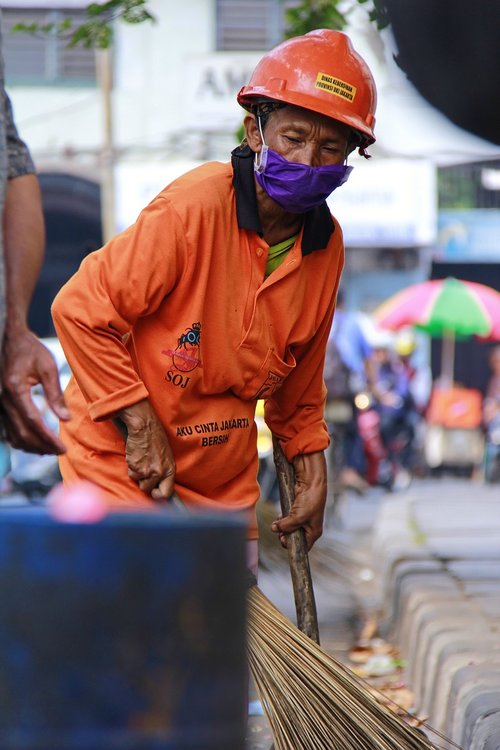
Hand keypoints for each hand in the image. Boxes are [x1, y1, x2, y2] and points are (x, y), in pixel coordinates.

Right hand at [1, 330, 68, 453]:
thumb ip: (55, 394)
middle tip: (60, 451)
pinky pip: (8, 429)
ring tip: (50, 450)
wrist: (10, 339)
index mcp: (15, 390)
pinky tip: (35, 442)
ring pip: (13, 435)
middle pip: (22, 433)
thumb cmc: (30, 350)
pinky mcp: (0, 405)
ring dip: (32, 446)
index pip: (33, 422)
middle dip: (42, 446)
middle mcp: (3, 400)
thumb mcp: (48, 367)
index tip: (62, 447)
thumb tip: (66, 418)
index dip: (48, 438)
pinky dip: (21, 439)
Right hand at [118, 399, 174, 500]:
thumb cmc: (155, 438)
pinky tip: (136, 456)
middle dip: (145, 484)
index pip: (167, 493)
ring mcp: (147, 471)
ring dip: (138, 474)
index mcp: (170, 469)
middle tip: (145, 472)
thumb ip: (164, 470)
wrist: (144, 426)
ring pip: (139, 482)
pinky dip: (132, 467)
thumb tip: (160, 484)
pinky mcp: (135, 467)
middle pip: (148, 490)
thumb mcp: (166, 456)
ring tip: (141, 460)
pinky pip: (131, 474)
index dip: (159, 495)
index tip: (155, 492)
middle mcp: (159, 472)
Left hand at [271, 451, 326, 549]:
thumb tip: (274, 529)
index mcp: (314, 532)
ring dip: (282, 527)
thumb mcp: (298, 517)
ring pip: (289, 528)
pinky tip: (279, 516)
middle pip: (294, 537)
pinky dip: (282, 519)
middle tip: (279, 532)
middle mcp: (308, 526)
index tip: (283, 540)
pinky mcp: (296, 510)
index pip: (303, 546)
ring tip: (278, 523)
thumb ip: (286, 526)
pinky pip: (287, 519)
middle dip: (285, 535)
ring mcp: (302, 518)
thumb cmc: (311, 501)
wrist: (311, 483)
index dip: (293, 545)